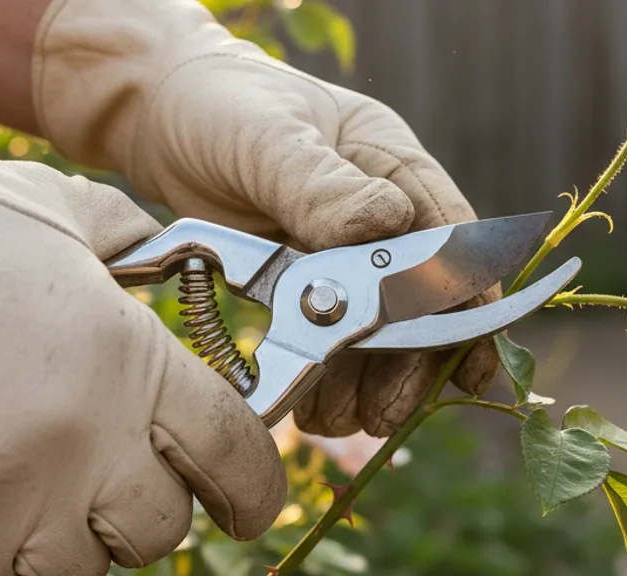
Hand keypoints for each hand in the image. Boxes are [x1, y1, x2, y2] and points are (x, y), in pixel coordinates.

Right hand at [0, 56, 284, 575]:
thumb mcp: (63, 212)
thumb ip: (134, 240)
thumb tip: (177, 256)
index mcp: (135, 366)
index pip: (237, 456)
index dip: (255, 489)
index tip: (248, 503)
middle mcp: (92, 442)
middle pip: (162, 531)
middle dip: (145, 514)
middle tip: (110, 482)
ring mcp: (20, 498)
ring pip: (83, 575)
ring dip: (69, 549)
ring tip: (34, 503)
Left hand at [35, 0, 500, 436]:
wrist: (158, 113)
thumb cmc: (218, 105)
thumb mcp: (266, 137)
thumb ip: (319, 184)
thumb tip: (382, 226)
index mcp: (390, 165)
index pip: (449, 238)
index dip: (467, 301)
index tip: (468, 358)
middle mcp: (380, 218)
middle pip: (422, 304)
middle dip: (409, 364)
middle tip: (383, 413)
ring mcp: (342, 259)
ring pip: (380, 336)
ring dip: (367, 385)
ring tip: (334, 419)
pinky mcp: (304, 291)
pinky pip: (332, 346)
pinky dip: (328, 384)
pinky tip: (311, 408)